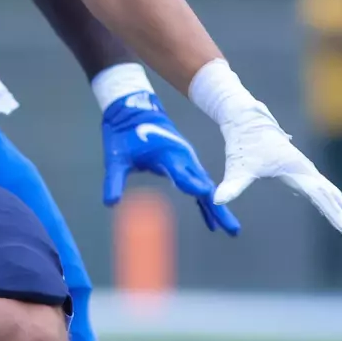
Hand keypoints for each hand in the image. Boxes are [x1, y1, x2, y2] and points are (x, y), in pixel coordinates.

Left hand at [102, 91, 239, 234]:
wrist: (134, 111)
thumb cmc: (124, 134)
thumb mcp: (115, 158)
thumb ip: (113, 180)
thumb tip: (110, 203)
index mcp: (166, 154)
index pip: (180, 172)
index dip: (191, 184)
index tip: (206, 196)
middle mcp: (182, 157)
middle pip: (203, 185)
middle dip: (217, 207)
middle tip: (232, 228)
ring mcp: (186, 160)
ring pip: (205, 187)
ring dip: (217, 207)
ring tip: (229, 229)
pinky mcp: (185, 163)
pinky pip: (198, 185)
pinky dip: (205, 202)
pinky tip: (210, 220)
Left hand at [213, 105, 341, 241]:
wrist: (246, 120)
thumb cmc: (243, 143)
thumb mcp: (238, 166)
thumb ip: (232, 185)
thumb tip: (218, 201)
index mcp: (296, 170)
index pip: (321, 196)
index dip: (334, 213)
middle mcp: (305, 170)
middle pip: (335, 196)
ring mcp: (305, 170)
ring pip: (332, 194)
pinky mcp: (300, 171)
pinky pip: (323, 191)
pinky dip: (332, 204)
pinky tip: (335, 217)